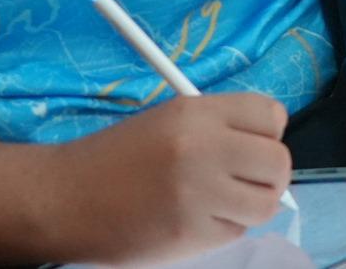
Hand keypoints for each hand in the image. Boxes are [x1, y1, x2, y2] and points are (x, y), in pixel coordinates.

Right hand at [47, 93, 291, 265]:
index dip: (267, 133)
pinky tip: (194, 218)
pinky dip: (223, 229)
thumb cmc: (117, 158)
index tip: (251, 144)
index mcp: (195, 112)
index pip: (271, 114)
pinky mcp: (192, 234)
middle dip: (268, 175)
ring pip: (266, 204)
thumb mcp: (168, 120)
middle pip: (279, 162)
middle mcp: (202, 147)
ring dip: (250, 206)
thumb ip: (218, 127)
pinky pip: (236, 232)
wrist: (67, 198)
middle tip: (244, 180)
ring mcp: (198, 192)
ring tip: (220, 202)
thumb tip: (267, 147)